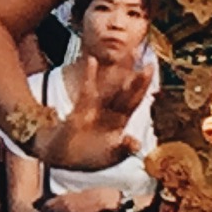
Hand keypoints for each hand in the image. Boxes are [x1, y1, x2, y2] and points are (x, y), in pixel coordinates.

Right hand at [44, 45, 153, 169]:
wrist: (61, 159)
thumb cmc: (86, 159)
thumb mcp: (108, 157)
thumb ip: (122, 150)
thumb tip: (136, 143)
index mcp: (119, 123)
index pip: (133, 102)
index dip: (142, 87)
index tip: (150, 68)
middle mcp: (109, 113)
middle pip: (125, 91)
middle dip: (134, 75)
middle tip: (142, 54)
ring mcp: (94, 109)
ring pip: (109, 87)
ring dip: (116, 70)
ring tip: (124, 52)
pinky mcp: (80, 110)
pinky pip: (87, 91)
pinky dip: (90, 77)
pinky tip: (93, 60)